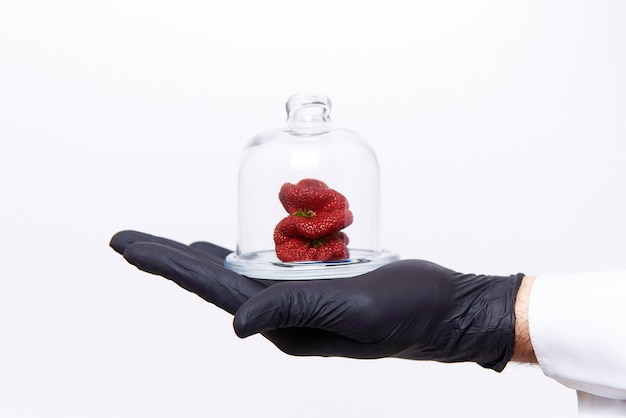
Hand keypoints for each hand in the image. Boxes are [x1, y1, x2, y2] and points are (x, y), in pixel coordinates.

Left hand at [110, 230, 522, 371]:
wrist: (445, 309)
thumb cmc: (407, 310)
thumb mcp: (352, 309)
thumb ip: (294, 311)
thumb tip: (235, 325)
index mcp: (284, 323)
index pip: (211, 289)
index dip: (166, 262)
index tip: (125, 242)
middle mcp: (284, 314)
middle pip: (213, 280)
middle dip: (170, 258)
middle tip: (129, 239)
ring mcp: (300, 299)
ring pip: (237, 274)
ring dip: (200, 258)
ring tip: (168, 245)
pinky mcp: (317, 284)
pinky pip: (267, 267)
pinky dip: (241, 253)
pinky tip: (230, 246)